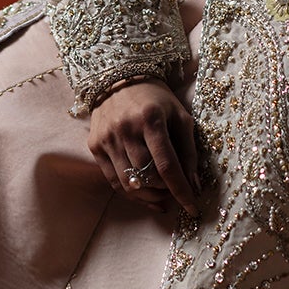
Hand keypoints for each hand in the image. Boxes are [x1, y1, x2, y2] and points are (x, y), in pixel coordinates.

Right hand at [88, 79, 204, 213]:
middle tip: (176, 192)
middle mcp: (126, 130)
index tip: (193, 208)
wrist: (120, 80)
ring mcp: (107, 139)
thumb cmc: (156, 100)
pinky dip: (131, 193)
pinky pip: (113, 181)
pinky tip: (145, 195)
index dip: (181, 190)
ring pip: (129, 183)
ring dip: (149, 196)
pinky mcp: (95, 146)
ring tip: (162, 196)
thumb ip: (188, 150)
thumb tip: (194, 184)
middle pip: (147, 176)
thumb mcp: (180, 116)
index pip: (167, 165)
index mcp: (151, 119)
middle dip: (166, 191)